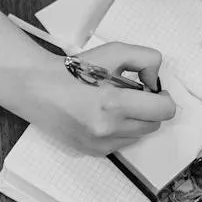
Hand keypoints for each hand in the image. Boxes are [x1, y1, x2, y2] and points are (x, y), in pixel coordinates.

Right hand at [15, 42, 176, 155]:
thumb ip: (147, 59)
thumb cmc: (73, 70)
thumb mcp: (114, 51)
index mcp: (115, 103)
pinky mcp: (92, 151)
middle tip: (131, 94)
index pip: (164, 110)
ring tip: (113, 104)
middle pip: (154, 125)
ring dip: (134, 120)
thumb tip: (156, 81)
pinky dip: (119, 130)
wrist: (37, 88)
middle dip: (149, 109)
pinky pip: (121, 143)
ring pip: (138, 135)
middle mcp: (109, 128)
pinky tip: (102, 116)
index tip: (153, 90)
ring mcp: (100, 143)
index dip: (163, 98)